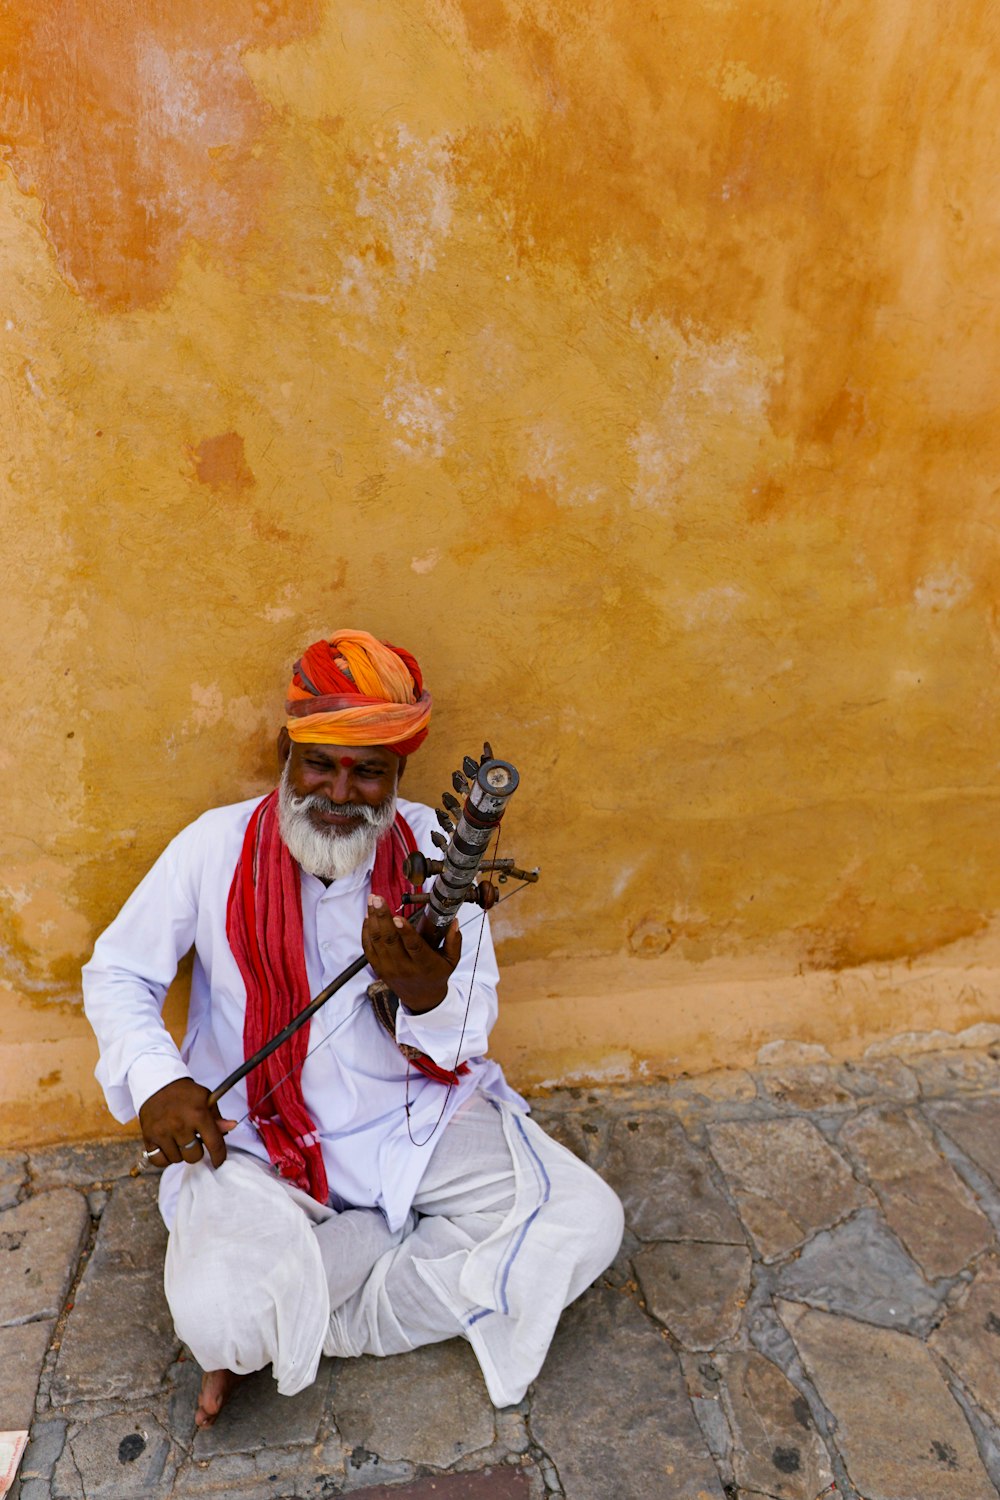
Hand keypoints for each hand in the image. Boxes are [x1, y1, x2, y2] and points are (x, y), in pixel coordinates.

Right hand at [139, 1077, 235, 1169]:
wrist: (159, 1085)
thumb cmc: (184, 1093)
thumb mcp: (205, 1098)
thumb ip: (217, 1117)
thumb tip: (231, 1127)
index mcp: (198, 1114)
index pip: (214, 1144)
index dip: (219, 1157)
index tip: (219, 1162)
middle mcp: (180, 1125)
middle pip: (194, 1156)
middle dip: (196, 1151)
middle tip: (193, 1141)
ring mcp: (162, 1132)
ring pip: (177, 1160)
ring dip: (180, 1153)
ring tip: (179, 1140)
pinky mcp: (148, 1137)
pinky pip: (159, 1161)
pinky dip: (164, 1158)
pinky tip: (168, 1148)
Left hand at [362, 896, 461, 1013]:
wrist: (422, 998)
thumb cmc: (437, 975)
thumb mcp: (451, 961)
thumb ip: (454, 941)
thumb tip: (455, 921)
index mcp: (424, 965)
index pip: (413, 946)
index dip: (405, 931)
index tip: (398, 916)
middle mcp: (404, 967)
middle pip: (390, 940)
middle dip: (382, 917)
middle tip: (378, 899)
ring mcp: (389, 968)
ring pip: (377, 941)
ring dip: (373, 919)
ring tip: (372, 900)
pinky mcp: (378, 968)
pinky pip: (368, 948)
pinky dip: (366, 931)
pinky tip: (368, 916)